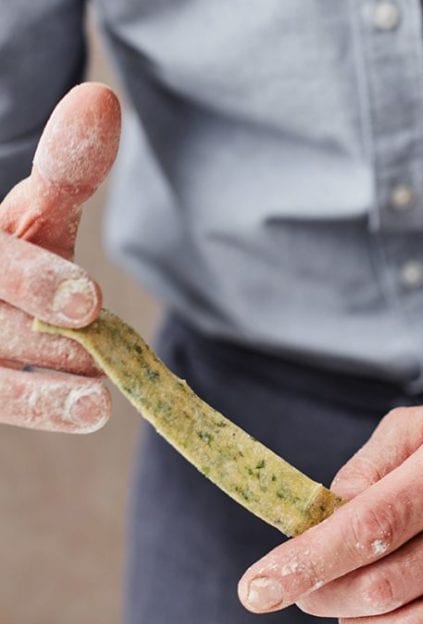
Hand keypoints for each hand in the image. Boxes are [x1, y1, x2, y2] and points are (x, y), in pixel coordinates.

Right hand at [0, 82, 120, 432]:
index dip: (28, 276)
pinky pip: (2, 399)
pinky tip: (88, 410)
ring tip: (99, 399)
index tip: (87, 300)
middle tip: (93, 332)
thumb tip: (102, 103)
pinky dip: (40, 406)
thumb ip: (66, 171)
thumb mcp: (36, 213)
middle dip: (37, 327)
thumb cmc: (15, 257)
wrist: (2, 298)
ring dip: (37, 387)